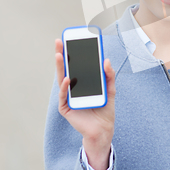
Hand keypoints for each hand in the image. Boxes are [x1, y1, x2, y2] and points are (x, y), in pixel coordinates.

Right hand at [55, 39, 115, 169]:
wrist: (104, 129)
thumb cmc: (105, 109)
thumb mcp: (110, 89)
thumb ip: (109, 75)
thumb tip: (106, 60)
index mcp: (81, 82)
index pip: (75, 65)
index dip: (72, 53)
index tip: (71, 39)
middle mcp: (72, 88)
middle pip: (65, 69)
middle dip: (62, 55)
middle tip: (59, 41)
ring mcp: (68, 97)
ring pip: (62, 79)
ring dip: (60, 67)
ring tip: (59, 55)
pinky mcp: (66, 108)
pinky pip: (64, 96)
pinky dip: (65, 87)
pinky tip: (67, 79)